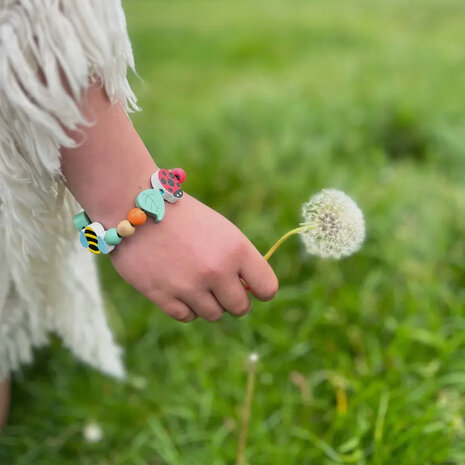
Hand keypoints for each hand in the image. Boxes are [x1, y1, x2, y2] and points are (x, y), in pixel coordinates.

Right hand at [110, 194, 278, 321]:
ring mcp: (189, 286)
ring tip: (195, 281)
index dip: (260, 290)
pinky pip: (187, 317)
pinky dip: (185, 306)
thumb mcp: (220, 230)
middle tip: (219, 285)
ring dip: (208, 302)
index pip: (267, 288)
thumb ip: (238, 260)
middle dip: (233, 299)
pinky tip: (178, 287)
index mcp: (236, 249)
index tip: (250, 287)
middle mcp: (217, 271)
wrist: (135, 205)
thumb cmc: (183, 216)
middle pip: (241, 308)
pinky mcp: (163, 296)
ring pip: (214, 315)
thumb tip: (249, 291)